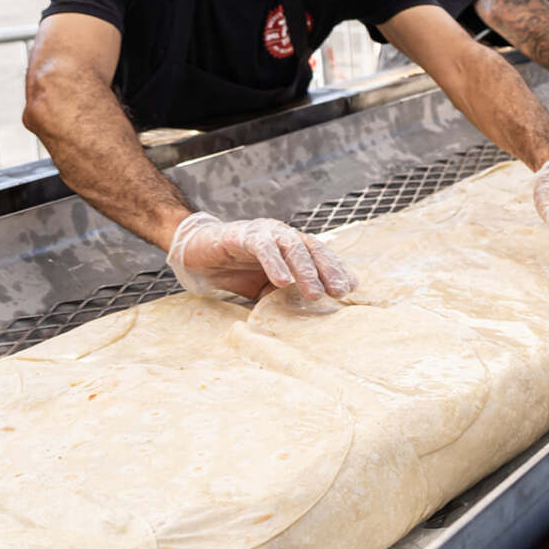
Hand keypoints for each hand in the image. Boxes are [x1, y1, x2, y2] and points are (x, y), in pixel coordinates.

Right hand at [167, 211, 354, 302]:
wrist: (198, 252)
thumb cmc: (236, 270)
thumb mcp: (265, 288)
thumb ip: (285, 295)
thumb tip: (308, 315)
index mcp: (292, 246)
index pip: (321, 255)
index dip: (336, 270)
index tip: (351, 290)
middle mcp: (283, 235)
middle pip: (313, 249)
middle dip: (329, 271)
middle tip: (339, 292)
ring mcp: (265, 232)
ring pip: (293, 247)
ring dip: (306, 270)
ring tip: (314, 293)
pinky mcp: (243, 235)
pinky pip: (263, 247)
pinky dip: (274, 262)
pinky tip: (282, 281)